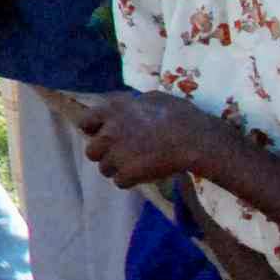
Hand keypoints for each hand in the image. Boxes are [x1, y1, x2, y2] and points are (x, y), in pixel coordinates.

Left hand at [71, 88, 233, 190]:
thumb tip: (134, 104)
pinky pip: (119, 182)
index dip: (94, 131)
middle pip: (91, 151)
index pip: (85, 122)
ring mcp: (116, 154)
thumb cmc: (179, 115)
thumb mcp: (155, 98)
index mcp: (112, 111)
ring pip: (104, 169)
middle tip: (122, 155)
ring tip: (137, 165)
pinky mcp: (126, 173)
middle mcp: (108, 132)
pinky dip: (130, 181)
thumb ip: (136, 103)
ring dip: (118, 169)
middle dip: (104, 154)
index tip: (104, 135)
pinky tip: (144, 175)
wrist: (194, 140)